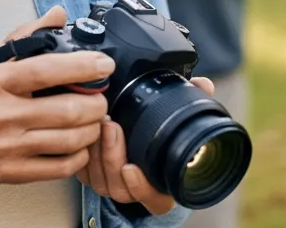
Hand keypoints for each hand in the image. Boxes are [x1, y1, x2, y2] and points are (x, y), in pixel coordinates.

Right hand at [0, 6, 113, 224]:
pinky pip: (61, 167)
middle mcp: (1, 115)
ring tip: (93, 119)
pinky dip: (80, 155)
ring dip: (92, 128)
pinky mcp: (14, 173)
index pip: (45, 70)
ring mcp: (9, 147)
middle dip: (96, 102)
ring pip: (70, 139)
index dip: (82, 66)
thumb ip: (22, 38)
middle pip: (67, 109)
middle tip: (100, 97)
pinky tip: (78, 145)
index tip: (103, 63)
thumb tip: (56, 15)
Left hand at [77, 76, 215, 214]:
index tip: (131, 168)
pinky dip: (84, 152)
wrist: (135, 140)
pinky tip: (86, 130)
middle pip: (120, 188)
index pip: (154, 200)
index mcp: (161, 187)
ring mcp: (112, 187)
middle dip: (112, 156)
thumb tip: (202, 84)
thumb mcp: (176, 117)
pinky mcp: (91, 177)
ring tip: (100, 122)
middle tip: (112, 126)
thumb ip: (192, 100)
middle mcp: (136, 191)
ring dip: (97, 151)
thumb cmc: (159, 134)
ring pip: (100, 181)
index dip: (141, 188)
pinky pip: (83, 173)